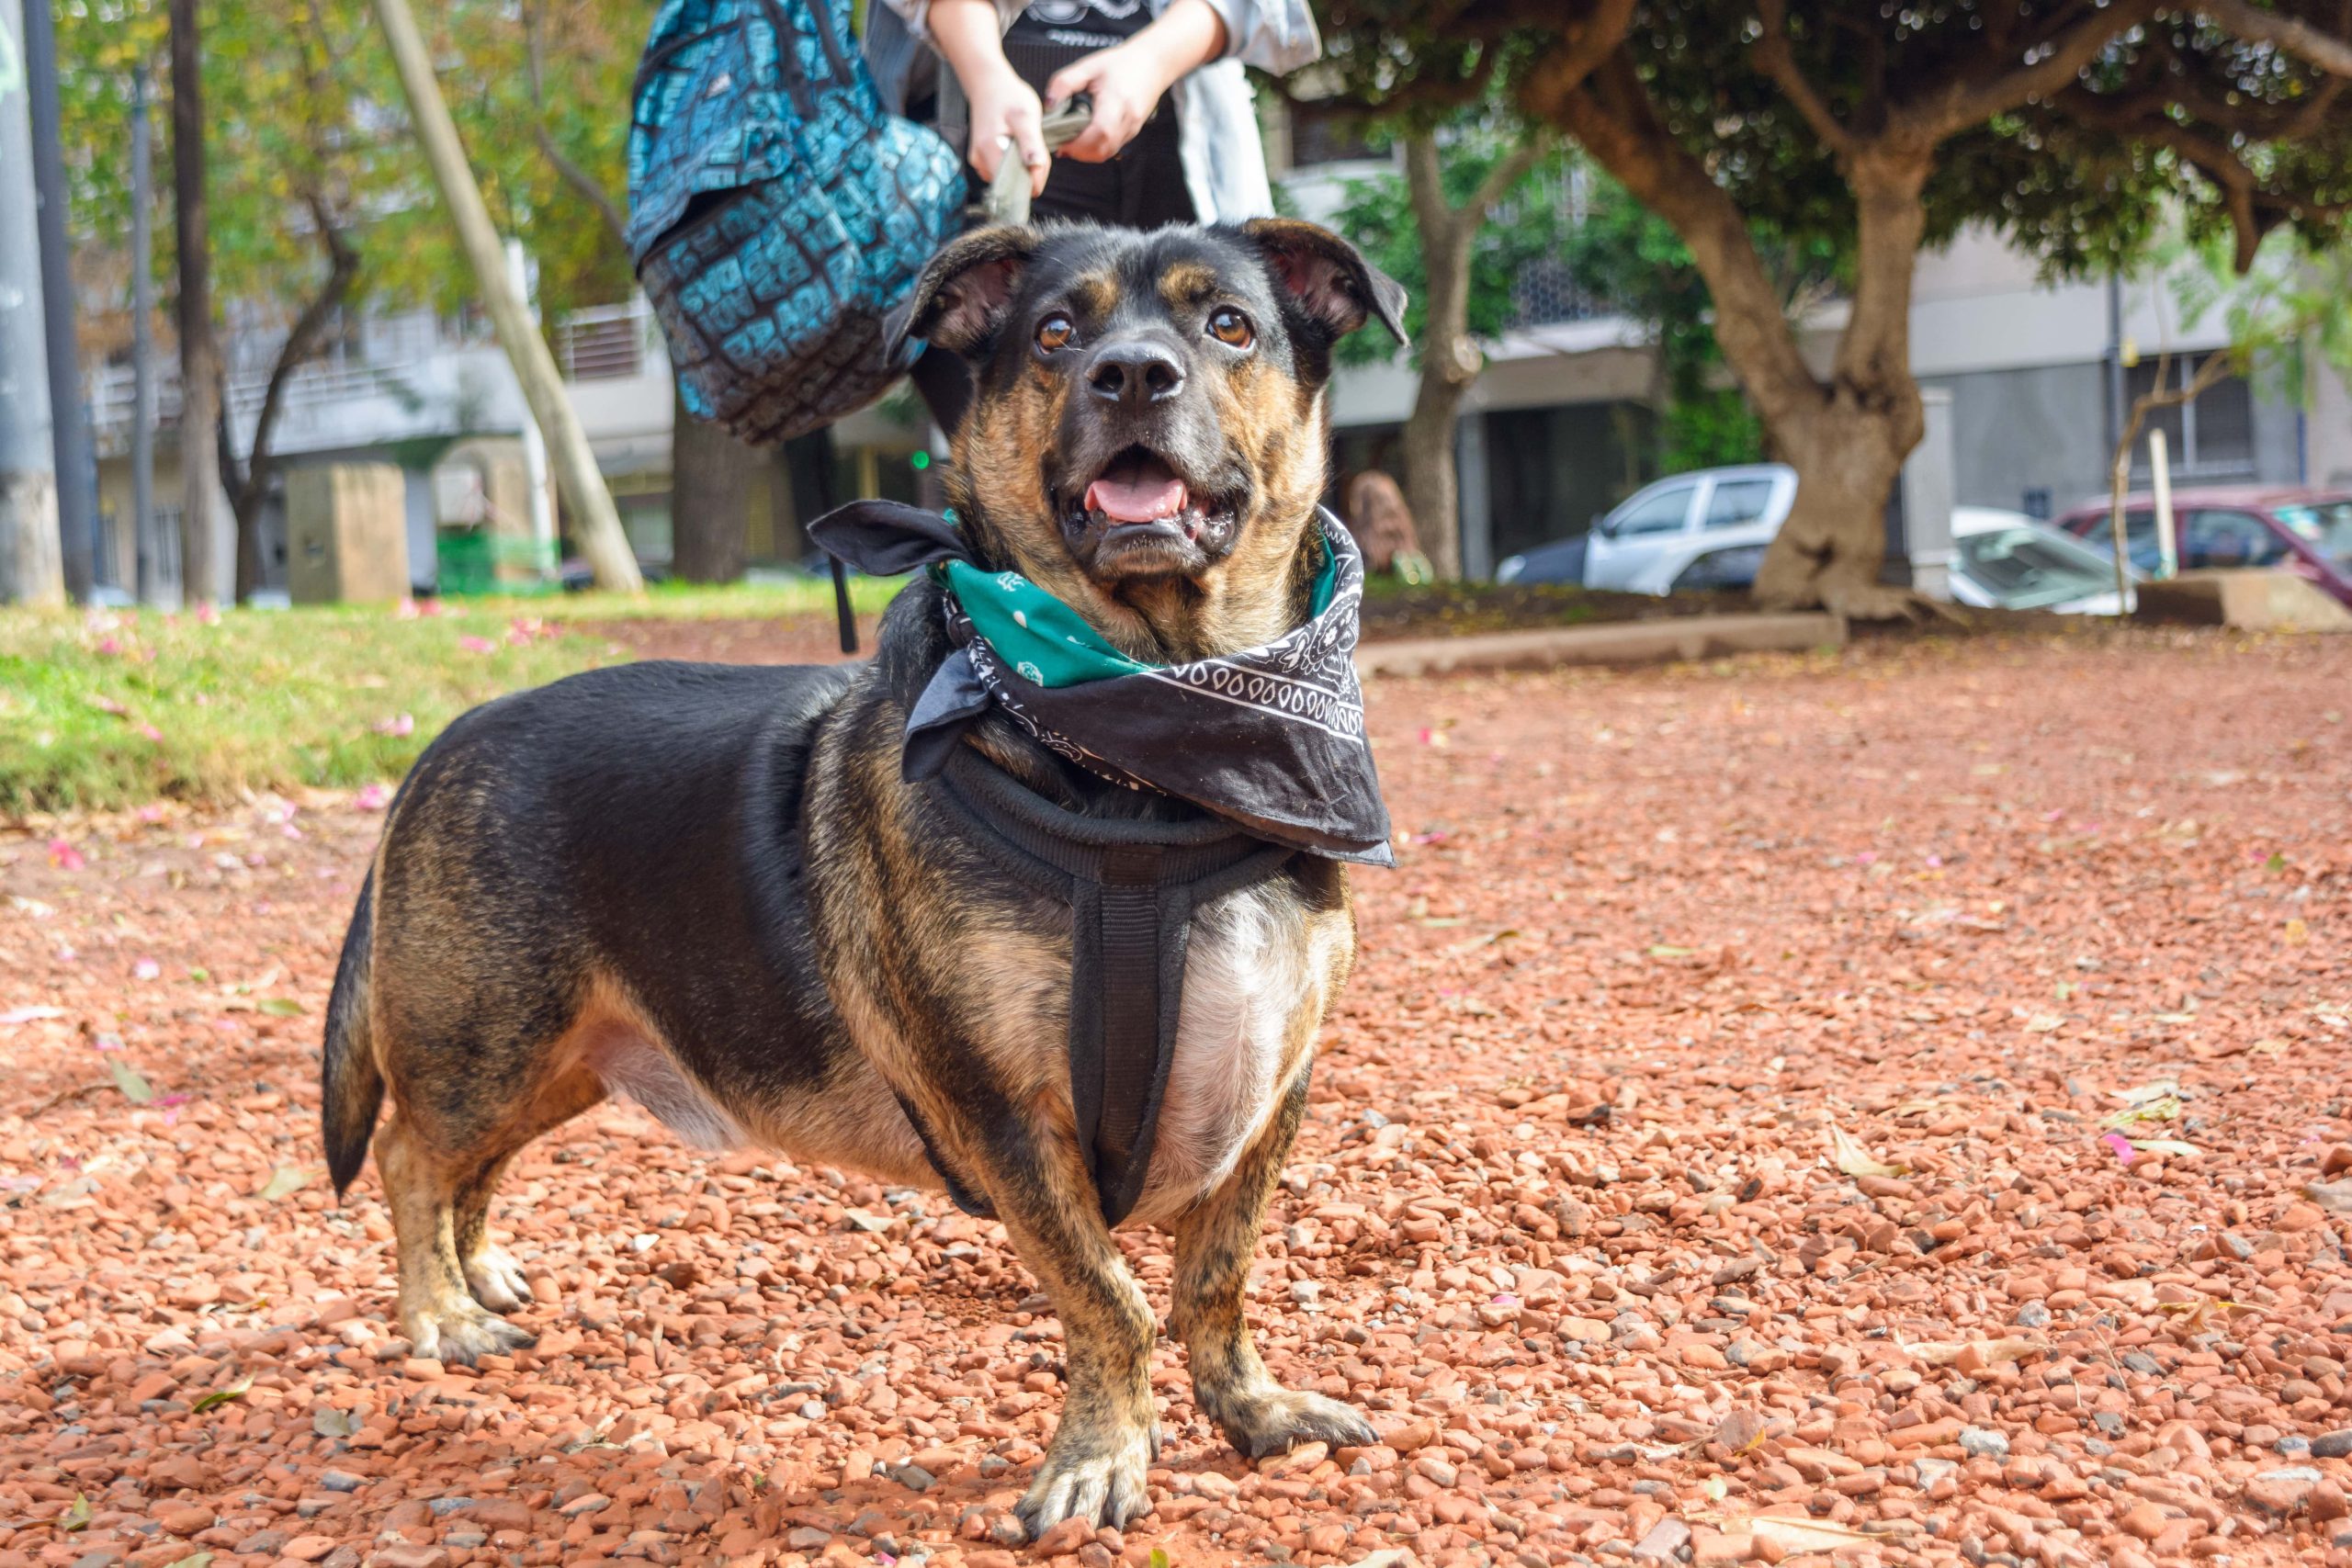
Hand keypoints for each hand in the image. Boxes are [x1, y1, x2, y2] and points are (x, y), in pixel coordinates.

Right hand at [966, 65, 1049, 197]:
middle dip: (1029, 172)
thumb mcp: (1025, 116)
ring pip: (1010, 179)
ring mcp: (979, 162)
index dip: (1033, 179)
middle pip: (1012, 184)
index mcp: (988, 150)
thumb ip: (1031, 144)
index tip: (1042, 160)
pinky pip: (1004, 172)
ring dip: (1023, 167)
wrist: (990, 85)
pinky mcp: (982, 161)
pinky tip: (1016, 146)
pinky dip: (1016, 163)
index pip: (1014, 184)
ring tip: (1024, 143)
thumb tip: (1035, 169)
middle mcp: (979, 161)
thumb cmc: (1009, 97)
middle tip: (1034, 146)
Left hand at [1045, 44, 1175, 163]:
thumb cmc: (1121, 63)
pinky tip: (1084, 139)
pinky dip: (1096, 149)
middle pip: (1103, 149)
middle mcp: (1128, 118)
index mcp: (1117, 100)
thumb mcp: (1088, 66)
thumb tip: (1048, 106)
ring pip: (1107, 153)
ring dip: (1087, 154)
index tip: (1061, 141)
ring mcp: (1132, 128)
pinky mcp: (1132, 132)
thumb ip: (1064, 84)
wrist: (1152, 63)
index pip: (1100, 132)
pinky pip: (1112, 148)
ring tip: (1071, 142)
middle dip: (1079, 153)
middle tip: (1062, 143)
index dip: (1078, 143)